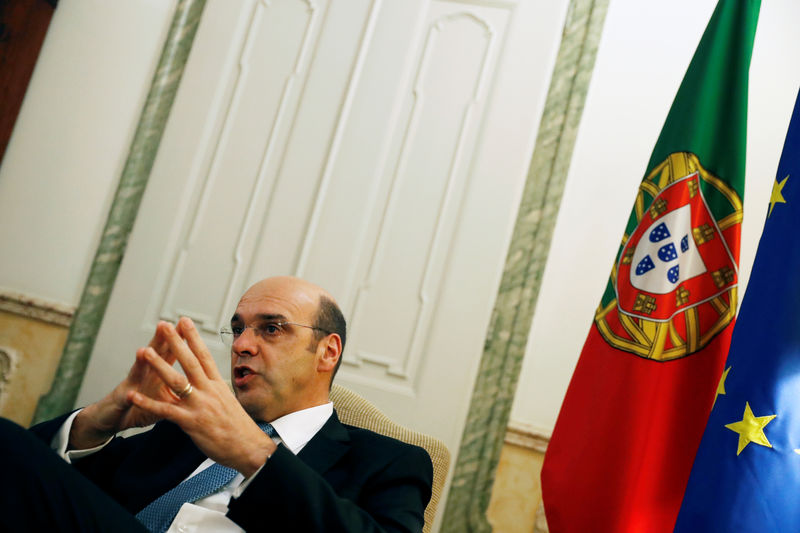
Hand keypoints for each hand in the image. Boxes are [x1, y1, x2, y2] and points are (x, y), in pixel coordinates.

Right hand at [70, 323, 182, 448]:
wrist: (112, 417)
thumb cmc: (139, 404)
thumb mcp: (161, 394)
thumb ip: (175, 384)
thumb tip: (196, 378)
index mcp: (157, 373)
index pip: (169, 352)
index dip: (178, 339)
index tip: (187, 324)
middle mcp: (144, 375)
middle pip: (153, 355)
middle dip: (159, 341)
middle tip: (166, 325)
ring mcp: (131, 387)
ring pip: (137, 372)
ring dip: (140, 363)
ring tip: (143, 351)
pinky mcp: (121, 402)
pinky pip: (126, 400)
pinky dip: (129, 398)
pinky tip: (129, 394)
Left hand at [128, 317, 275, 475]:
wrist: (248, 447)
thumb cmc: (239, 427)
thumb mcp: (229, 402)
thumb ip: (215, 392)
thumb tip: (210, 384)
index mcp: (218, 384)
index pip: (204, 355)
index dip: (193, 337)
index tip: (185, 321)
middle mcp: (209, 390)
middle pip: (190, 361)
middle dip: (176, 342)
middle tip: (164, 325)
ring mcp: (200, 405)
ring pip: (176, 381)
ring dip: (159, 365)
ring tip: (144, 351)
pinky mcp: (191, 422)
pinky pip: (165, 410)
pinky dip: (148, 403)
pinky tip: (133, 396)